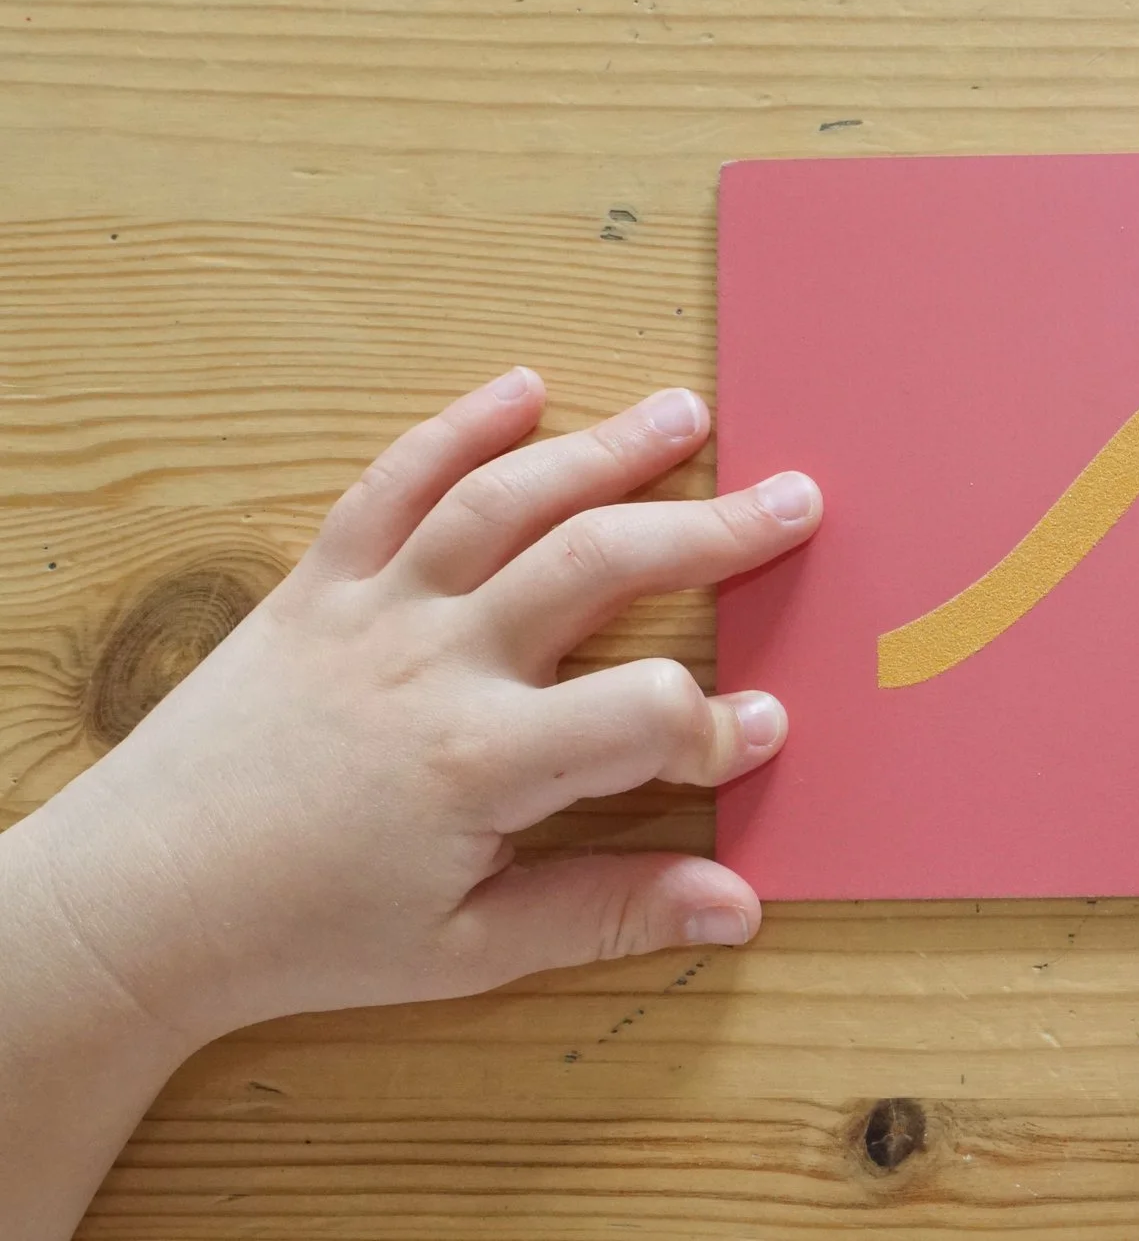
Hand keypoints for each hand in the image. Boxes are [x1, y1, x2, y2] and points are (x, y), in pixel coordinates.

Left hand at [10, 368, 820, 1049]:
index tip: (767, 727)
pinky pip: (392, 484)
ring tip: (688, 415)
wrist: (138, 902)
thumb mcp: (466, 952)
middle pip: (596, 563)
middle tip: (795, 500)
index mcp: (479, 763)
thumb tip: (738, 906)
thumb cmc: (303, 935)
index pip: (642, 714)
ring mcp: (372, 610)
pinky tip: (524, 389)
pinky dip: (458, 428)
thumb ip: (609, 915)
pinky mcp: (317, 585)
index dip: (719, 724)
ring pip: (506, 501)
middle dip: (711, 531)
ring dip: (605, 450)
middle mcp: (434, 662)